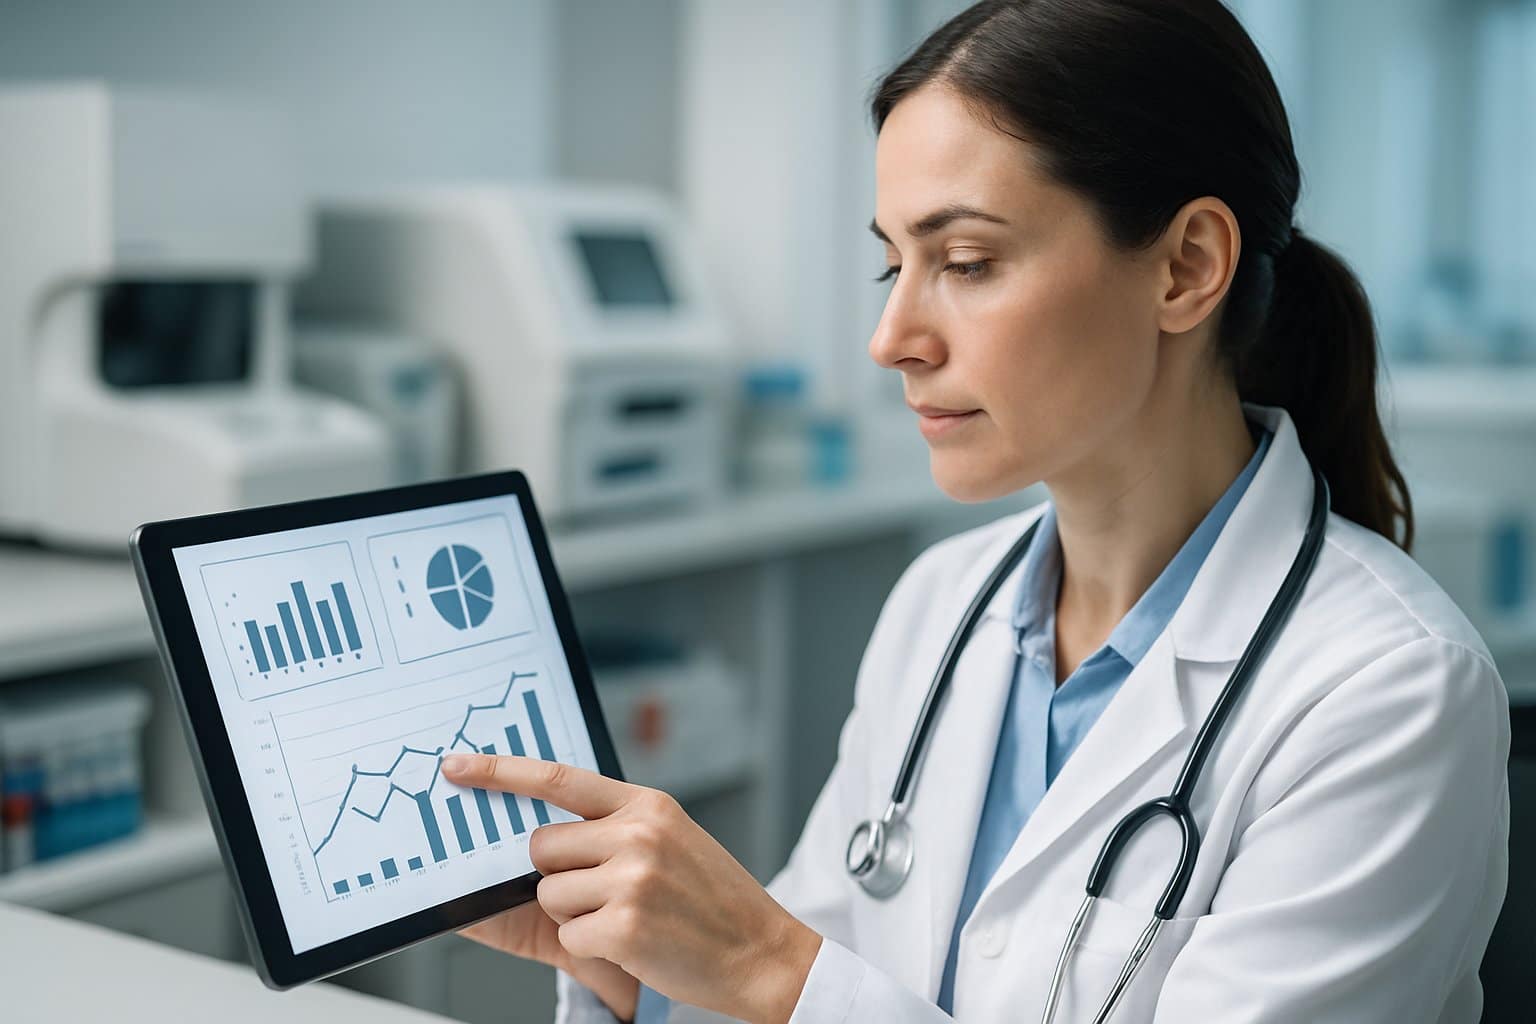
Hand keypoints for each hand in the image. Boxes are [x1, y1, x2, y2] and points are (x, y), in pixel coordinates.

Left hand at [442, 753, 821, 1023]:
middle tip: (604, 891)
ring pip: (550, 894)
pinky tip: (635, 943)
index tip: (457, 767)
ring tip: (630, 917)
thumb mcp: (672, 840)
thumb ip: (615, 827)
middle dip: (555, 874)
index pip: (558, 779)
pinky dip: (593, 946)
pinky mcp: (624, 927)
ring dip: (576, 915)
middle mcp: (638, 834)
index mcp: (647, 806)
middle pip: (541, 847)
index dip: (500, 772)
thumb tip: (538, 835)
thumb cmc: (712, 900)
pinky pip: (569, 935)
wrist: (763, 953)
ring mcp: (632, 880)